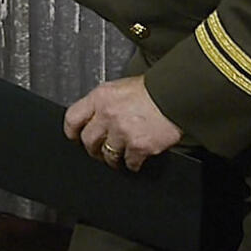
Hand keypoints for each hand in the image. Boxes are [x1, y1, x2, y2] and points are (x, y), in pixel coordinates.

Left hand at [63, 75, 181, 171]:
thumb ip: (105, 102)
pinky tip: (136, 159)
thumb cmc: (154, 89)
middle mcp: (107, 115)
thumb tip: (96, 116)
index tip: (75, 137)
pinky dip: (132, 163)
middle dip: (93, 148)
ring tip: (118, 157)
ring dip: (112, 158)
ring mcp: (122, 132)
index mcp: (100, 97)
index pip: (72, 118)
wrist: (177, 94)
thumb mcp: (121, 87)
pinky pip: (129, 162)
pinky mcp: (139, 146)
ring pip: (107, 155)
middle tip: (99, 150)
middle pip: (88, 140)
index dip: (72, 131)